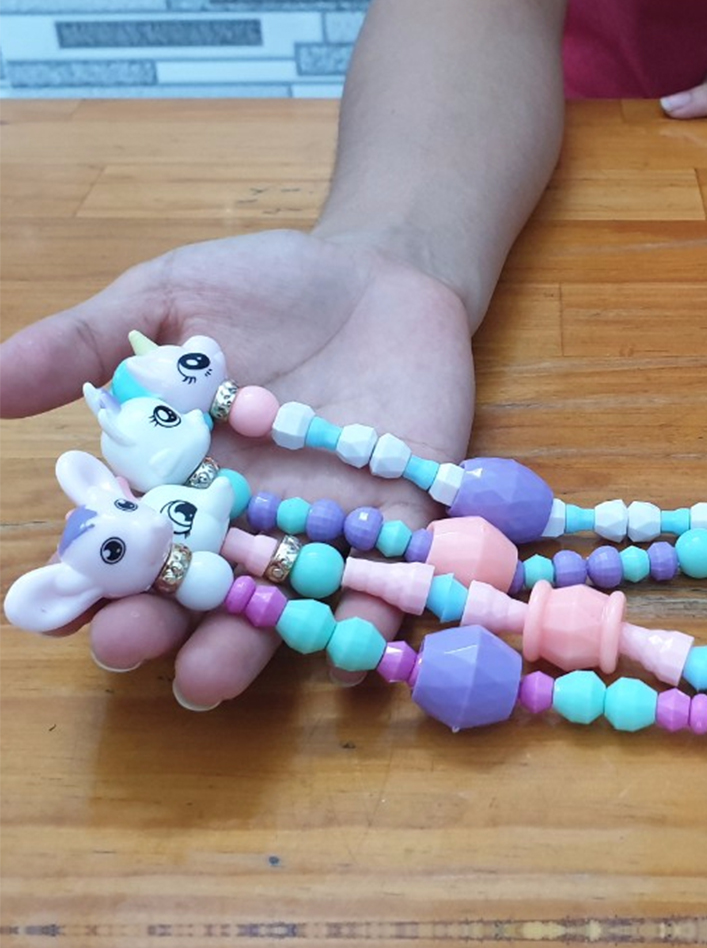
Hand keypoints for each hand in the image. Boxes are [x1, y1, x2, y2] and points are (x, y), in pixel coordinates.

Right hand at [0, 229, 475, 707]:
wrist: (380, 272)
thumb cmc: (270, 286)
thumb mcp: (173, 297)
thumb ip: (90, 343)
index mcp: (186, 478)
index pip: (135, 542)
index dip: (99, 576)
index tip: (65, 606)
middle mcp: (251, 519)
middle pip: (203, 590)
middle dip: (166, 626)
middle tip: (132, 647)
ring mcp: (326, 528)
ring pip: (285, 605)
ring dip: (252, 645)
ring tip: (212, 676)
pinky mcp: (400, 522)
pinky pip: (388, 583)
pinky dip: (371, 616)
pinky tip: (348, 649)